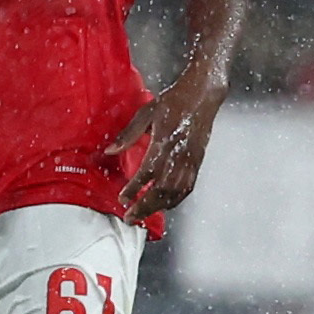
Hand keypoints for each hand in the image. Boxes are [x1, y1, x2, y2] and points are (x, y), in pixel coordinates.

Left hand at [108, 76, 225, 220]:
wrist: (202, 95)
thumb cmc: (173, 101)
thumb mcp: (146, 112)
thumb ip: (128, 134)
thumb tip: (110, 151)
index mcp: (165, 142)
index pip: (148, 172)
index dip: (135, 188)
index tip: (122, 199)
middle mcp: (179, 155)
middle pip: (162, 189)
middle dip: (145, 206)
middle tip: (130, 217)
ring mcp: (191, 161)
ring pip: (176, 192)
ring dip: (158, 206)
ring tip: (143, 215)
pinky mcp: (198, 162)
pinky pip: (187, 187)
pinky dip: (175, 200)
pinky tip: (164, 205)